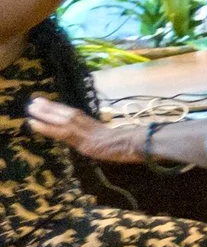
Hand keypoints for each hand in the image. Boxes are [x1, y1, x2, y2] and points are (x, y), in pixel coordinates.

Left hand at [24, 96, 145, 162]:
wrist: (135, 144)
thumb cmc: (130, 143)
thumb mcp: (113, 138)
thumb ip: (101, 136)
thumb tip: (96, 136)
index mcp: (94, 124)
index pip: (73, 114)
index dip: (59, 109)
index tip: (46, 102)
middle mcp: (87, 124)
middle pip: (66, 113)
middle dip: (50, 108)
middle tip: (34, 101)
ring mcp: (83, 132)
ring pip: (61, 120)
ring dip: (45, 114)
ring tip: (31, 108)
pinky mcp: (81, 140)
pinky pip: (60, 133)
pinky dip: (46, 128)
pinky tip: (34, 124)